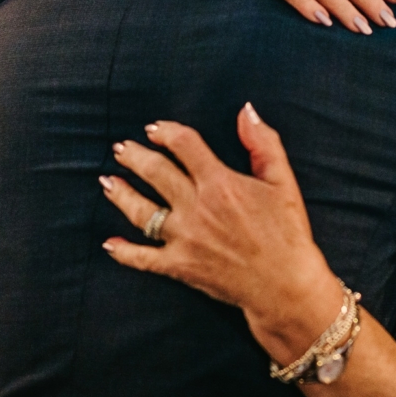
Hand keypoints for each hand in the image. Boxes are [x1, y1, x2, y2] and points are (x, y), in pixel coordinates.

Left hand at [100, 104, 343, 364]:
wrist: (285, 285)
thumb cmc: (288, 232)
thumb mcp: (282, 181)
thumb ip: (263, 142)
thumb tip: (245, 111)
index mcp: (220, 183)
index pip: (184, 145)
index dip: (166, 132)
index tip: (155, 129)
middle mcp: (196, 207)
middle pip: (155, 172)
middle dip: (134, 156)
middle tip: (121, 148)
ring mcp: (184, 238)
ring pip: (141, 211)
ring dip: (120, 194)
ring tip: (107, 181)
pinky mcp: (179, 266)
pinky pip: (143, 259)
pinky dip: (124, 252)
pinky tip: (109, 244)